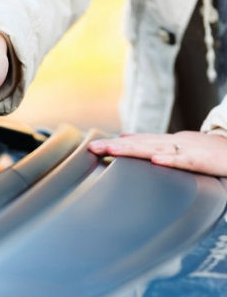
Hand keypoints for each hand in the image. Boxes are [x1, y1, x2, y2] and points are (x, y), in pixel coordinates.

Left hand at [88, 131, 226, 176]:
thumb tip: (124, 135)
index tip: (91, 147)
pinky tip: (155, 161)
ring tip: (112, 151)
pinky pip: (184, 161)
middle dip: (114, 146)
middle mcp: (171, 143)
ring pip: (155, 149)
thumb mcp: (174, 144)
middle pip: (138, 144)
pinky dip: (170, 160)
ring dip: (132, 150)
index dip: (113, 144)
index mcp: (164, 142)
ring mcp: (185, 150)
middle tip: (92, 148)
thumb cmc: (205, 149)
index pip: (134, 142)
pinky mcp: (201, 160)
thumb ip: (150, 142)